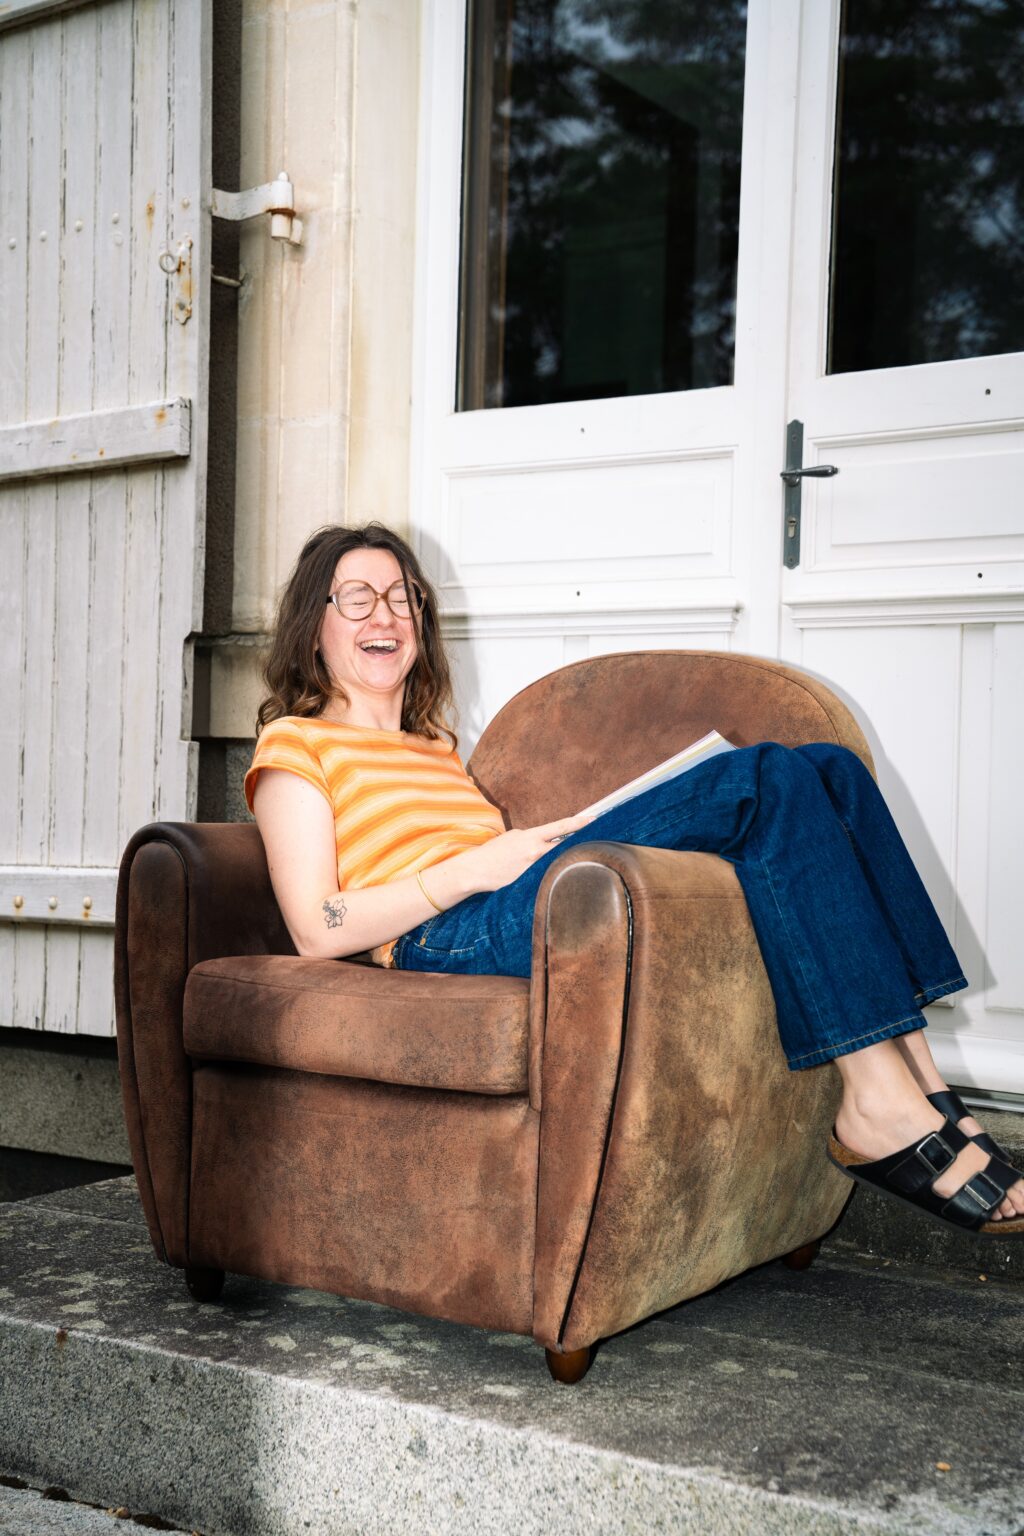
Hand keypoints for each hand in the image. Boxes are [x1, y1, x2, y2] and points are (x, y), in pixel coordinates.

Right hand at [460, 811, 595, 892]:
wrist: (475, 871)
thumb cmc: (493, 852)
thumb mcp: (513, 837)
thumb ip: (532, 837)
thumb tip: (547, 841)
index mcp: (531, 838)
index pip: (561, 827)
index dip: (580, 822)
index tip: (594, 818)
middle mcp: (536, 853)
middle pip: (566, 848)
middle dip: (578, 845)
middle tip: (592, 842)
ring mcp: (534, 870)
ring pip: (558, 864)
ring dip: (563, 862)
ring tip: (569, 862)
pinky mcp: (531, 884)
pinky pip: (547, 878)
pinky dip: (551, 876)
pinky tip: (555, 878)